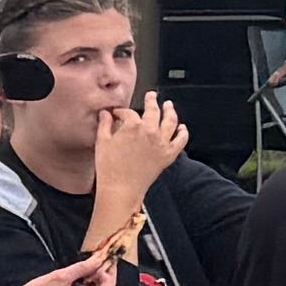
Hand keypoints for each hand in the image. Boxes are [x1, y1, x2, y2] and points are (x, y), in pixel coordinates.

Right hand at [87, 98, 187, 255]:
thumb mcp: (102, 143)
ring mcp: (161, 143)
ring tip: (169, 106)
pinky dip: (183, 132)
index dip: (121, 112)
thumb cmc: (109, 168)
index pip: (128, 113)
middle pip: (153, 110)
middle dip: (151, 101)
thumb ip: (105, 125)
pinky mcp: (168, 155)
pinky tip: (182, 128)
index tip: (117, 114)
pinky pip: (181, 140)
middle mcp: (150, 131)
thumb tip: (105, 114)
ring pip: (171, 121)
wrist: (121, 189)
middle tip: (151, 96)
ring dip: (170, 111)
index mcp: (133, 126)